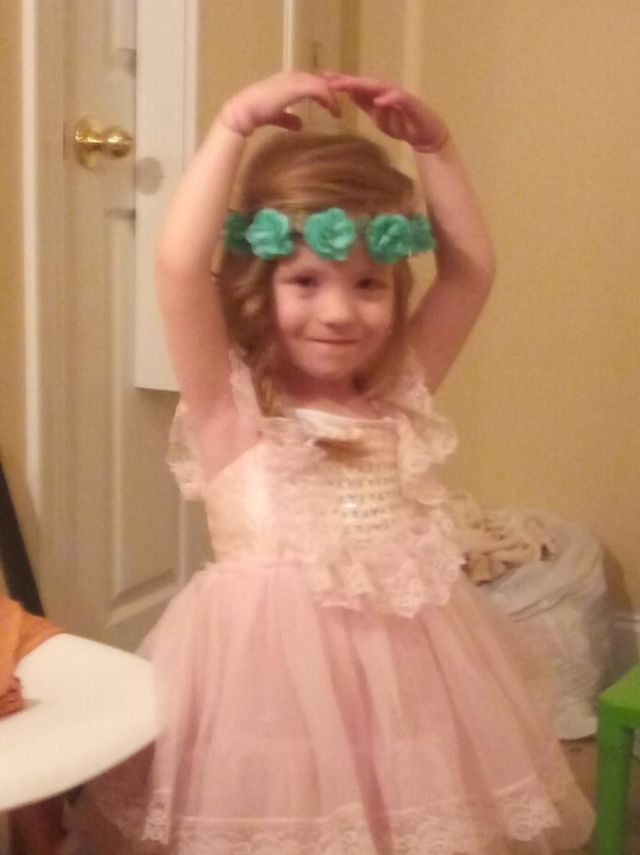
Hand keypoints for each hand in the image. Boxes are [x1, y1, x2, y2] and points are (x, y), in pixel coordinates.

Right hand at [220, 72, 340, 135]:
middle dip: (330, 92)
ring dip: (331, 97)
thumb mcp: (277, 116)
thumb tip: (301, 125)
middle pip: (317, 80)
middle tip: (338, 106)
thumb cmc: (256, 114)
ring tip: (337, 111)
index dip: (321, 91)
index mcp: (286, 81)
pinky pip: (318, 90)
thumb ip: (288, 119)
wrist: (244, 111)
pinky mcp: (296, 87)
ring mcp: (294, 80)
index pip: (309, 82)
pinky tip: (333, 111)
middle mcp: (291, 77)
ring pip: (320, 84)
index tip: (329, 103)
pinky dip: (328, 100)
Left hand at [324, 72, 448, 152]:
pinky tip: (378, 101)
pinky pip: (399, 98)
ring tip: (348, 86)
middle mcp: (386, 91)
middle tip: (329, 79)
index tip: (323, 79)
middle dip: (347, 81)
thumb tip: (349, 94)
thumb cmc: (402, 125)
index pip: (357, 86)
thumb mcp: (378, 118)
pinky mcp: (411, 103)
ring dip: (364, 85)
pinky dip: (389, 99)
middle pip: (364, 83)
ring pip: (379, 87)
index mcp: (377, 95)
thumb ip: (365, 105)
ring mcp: (398, 95)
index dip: (341, 82)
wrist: (425, 135)